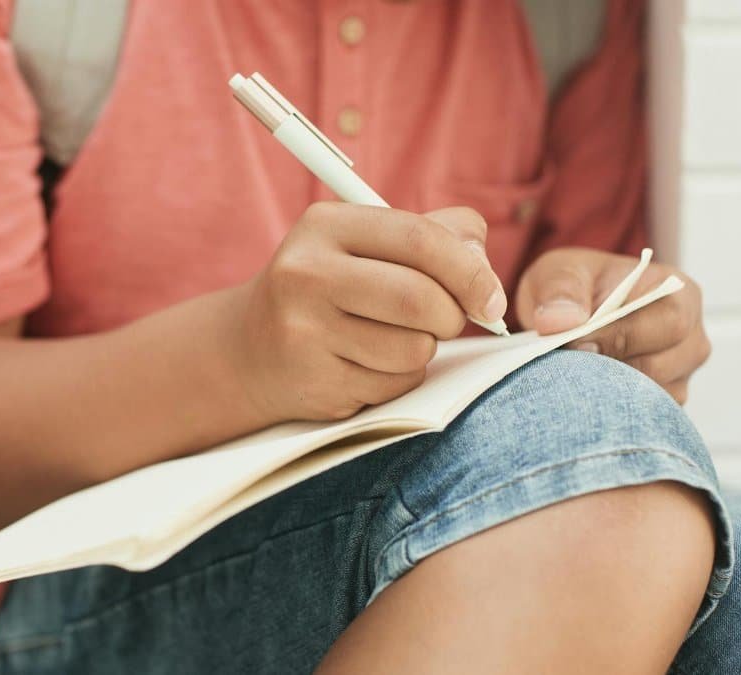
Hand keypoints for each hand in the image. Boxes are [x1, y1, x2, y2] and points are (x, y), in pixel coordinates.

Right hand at [231, 203, 506, 421]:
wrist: (249, 349)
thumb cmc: (330, 288)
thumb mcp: (367, 244)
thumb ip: (435, 236)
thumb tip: (483, 268)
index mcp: (325, 226)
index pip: (419, 239)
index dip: (470, 270)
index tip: (491, 297)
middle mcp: (306, 274)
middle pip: (418, 299)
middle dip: (452, 316)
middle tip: (448, 321)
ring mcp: (304, 331)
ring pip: (412, 349)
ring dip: (423, 350)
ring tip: (393, 340)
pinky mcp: (313, 381)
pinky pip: (393, 386)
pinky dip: (399, 379)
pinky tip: (368, 364)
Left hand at [514, 247, 709, 403]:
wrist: (569, 315)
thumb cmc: (575, 288)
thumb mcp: (561, 272)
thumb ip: (561, 291)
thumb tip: (559, 322)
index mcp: (677, 293)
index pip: (668, 324)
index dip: (622, 338)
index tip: (579, 344)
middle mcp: (690, 336)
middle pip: (662, 367)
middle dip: (610, 370)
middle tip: (569, 366)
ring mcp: (680, 374)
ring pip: (652, 400)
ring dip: (608, 392)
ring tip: (574, 376)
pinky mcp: (662, 404)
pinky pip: (642, 419)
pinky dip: (610, 410)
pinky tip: (585, 394)